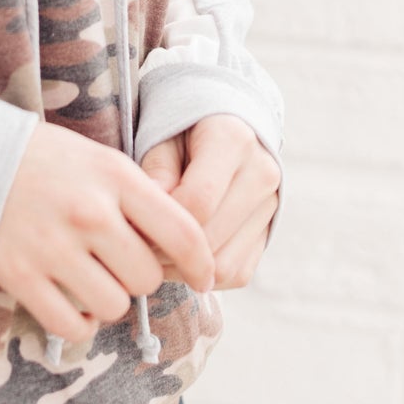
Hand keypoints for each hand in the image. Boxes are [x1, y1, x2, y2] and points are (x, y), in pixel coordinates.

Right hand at [0, 122, 215, 342]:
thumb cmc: (44, 161)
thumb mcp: (99, 161)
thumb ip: (139, 199)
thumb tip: (181, 252)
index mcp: (114, 178)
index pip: (183, 233)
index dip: (201, 264)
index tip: (203, 277)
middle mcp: (89, 214)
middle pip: (147, 277)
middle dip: (141, 278)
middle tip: (122, 265)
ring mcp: (53, 247)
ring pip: (114, 305)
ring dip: (111, 300)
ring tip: (94, 280)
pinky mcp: (21, 276)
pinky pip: (72, 325)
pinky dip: (80, 324)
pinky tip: (74, 302)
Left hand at [139, 113, 280, 289]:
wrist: (223, 126)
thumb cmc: (182, 130)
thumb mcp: (161, 136)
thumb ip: (156, 172)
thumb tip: (145, 218)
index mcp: (232, 139)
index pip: (198, 201)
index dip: (160, 222)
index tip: (132, 223)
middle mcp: (261, 172)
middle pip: (212, 238)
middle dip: (167, 251)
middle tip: (136, 247)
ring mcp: (270, 205)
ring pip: (226, 265)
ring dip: (184, 271)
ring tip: (154, 255)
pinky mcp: (268, 230)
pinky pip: (237, 273)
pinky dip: (205, 277)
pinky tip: (178, 261)